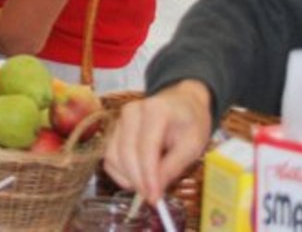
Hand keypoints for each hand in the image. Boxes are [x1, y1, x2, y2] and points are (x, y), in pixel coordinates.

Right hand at [104, 80, 213, 204]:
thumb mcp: (193, 145)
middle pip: (126, 153)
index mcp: (156, 111)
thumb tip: (155, 191)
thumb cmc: (190, 123)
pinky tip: (136, 178)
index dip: (148, 175)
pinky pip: (109, 157)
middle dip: (138, 180)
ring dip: (128, 178)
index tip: (154, 198)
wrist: (181, 102)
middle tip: (153, 198)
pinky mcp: (113, 129)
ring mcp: (119, 119)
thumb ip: (173, 167)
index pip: (146, 147)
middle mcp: (131, 112)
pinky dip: (120, 173)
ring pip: (113, 156)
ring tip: (148, 187)